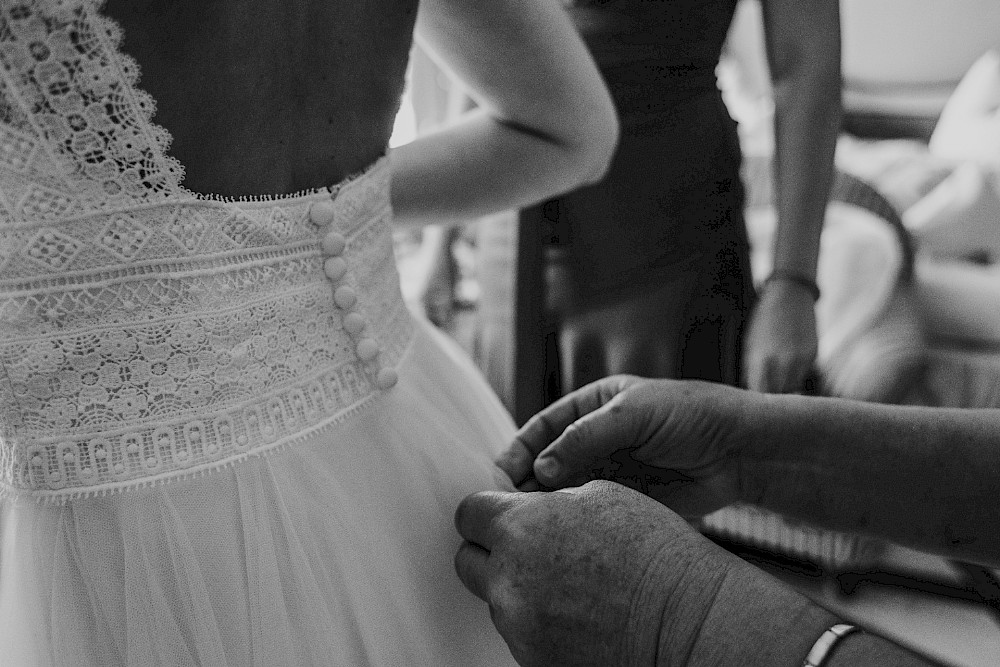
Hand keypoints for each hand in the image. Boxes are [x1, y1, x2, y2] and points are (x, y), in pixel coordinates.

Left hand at [453, 481, 735, 666]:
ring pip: (497, 600)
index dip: (485, 513)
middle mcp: (507, 580)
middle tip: (526, 552)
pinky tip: (578, 615)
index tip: (499, 517)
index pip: (468, 514)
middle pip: (468, 561)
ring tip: (568, 585)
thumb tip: (525, 506)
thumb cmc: (652, 550)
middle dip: (491, 553)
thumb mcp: (599, 496)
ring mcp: (518, 626)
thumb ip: (547, 503)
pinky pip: (521, 634)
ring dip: (519, 589)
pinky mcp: (534, 661)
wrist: (686, 618)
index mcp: (519, 528)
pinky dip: (540, 623)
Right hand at [496, 375, 752, 518]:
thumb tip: (540, 469)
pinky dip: (568, 523)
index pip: (542, 428)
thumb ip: (585, 437)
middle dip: (523, 483)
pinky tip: (556, 534)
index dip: (519, 449)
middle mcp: (593, 440)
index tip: (502, 473)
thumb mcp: (633, 413)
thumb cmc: (691, 414)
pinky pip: (586, 512)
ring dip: (542, 507)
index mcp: (591, 407)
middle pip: (545, 462)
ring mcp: (608, 472)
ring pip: (561, 492)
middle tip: (505, 506)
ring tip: (525, 524)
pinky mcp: (623, 501)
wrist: (740, 450)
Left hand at [742, 283, 817, 393]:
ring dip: (785, 388)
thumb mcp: (749, 345)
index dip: (757, 402)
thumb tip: (751, 392)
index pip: (760, 394)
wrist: (790, 295)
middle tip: (765, 401)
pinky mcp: (814, 355)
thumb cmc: (762, 320)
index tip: (753, 406)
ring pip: (794, 387)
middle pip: (780, 395)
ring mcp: (802, 359)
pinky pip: (804, 374)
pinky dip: (795, 375)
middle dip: (772, 398)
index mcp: (763, 361)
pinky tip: (788, 367)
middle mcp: (785, 363)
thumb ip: (751, 371)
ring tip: (776, 384)